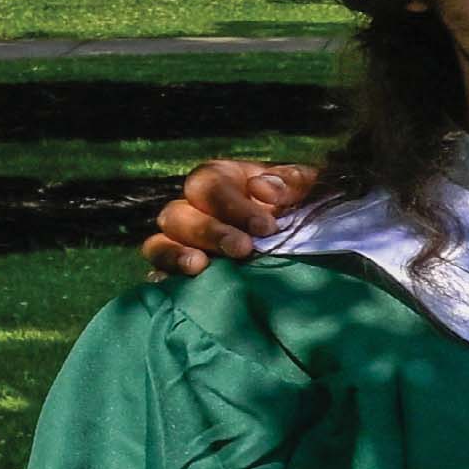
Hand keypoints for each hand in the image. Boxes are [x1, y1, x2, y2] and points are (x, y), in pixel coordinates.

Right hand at [140, 157, 315, 281]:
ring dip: (176, 255)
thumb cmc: (302, 205)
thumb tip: (262, 189)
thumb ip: (290, 181)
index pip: (209, 186)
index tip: (266, 227)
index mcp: (220, 179)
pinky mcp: (179, 271)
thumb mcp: (306, 187)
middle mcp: (192, 208)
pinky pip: (160, 274)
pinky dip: (165, 280)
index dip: (233, 205)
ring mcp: (181, 242)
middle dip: (211, 232)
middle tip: (243, 249)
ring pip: (158, 243)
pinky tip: (176, 288)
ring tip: (199, 267)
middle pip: (178, 215)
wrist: (309, 240)